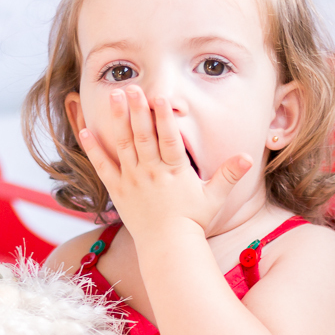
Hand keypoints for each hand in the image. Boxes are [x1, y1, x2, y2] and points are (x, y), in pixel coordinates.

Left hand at [77, 85, 251, 238]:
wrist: (168, 247)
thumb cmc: (193, 222)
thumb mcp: (215, 197)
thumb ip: (229, 174)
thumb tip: (248, 157)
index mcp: (174, 171)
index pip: (169, 139)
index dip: (164, 118)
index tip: (159, 97)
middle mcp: (151, 172)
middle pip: (143, 136)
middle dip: (137, 109)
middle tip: (131, 87)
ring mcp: (132, 180)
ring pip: (123, 144)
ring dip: (117, 119)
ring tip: (113, 96)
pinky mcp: (118, 190)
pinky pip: (103, 166)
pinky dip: (94, 148)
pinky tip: (85, 130)